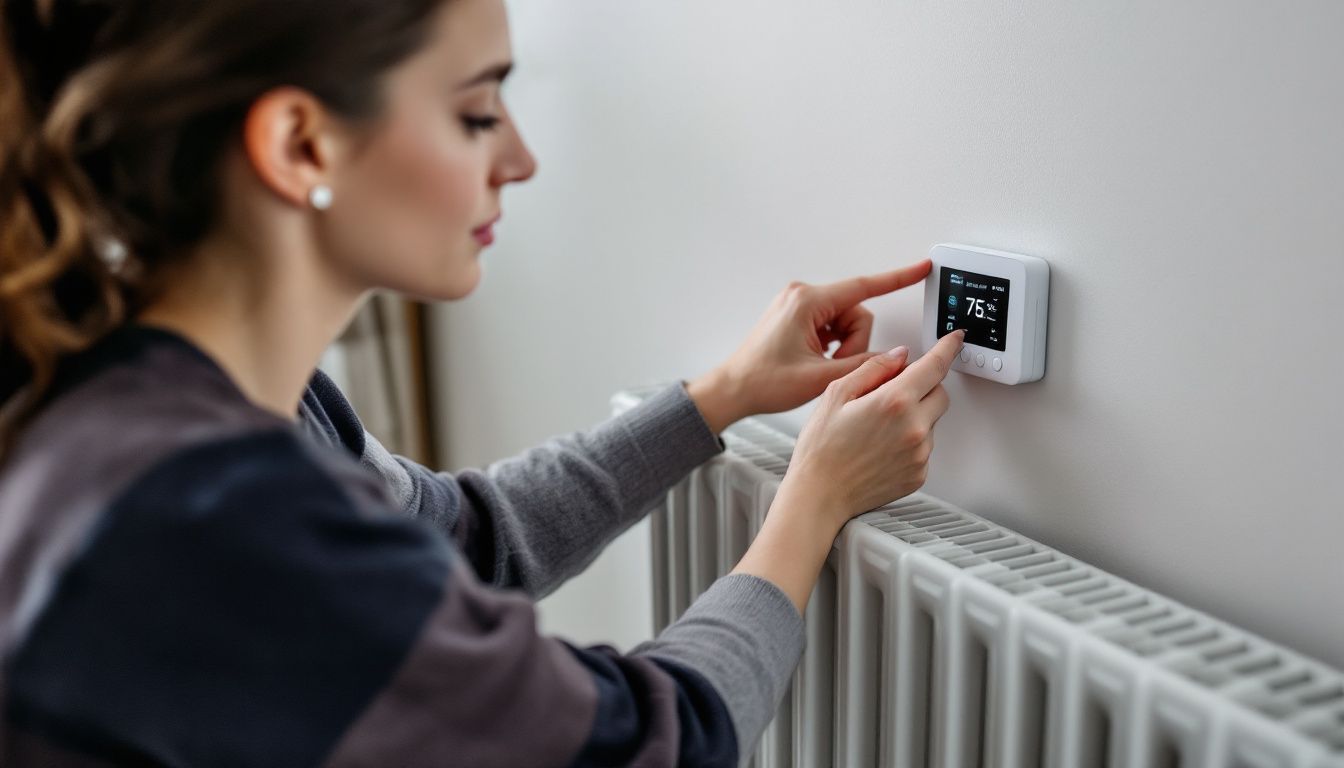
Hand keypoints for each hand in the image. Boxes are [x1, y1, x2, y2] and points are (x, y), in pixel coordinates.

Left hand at [687, 260, 932, 432]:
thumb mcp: (821, 378)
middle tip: (833, 366)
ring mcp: (798, 305)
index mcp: (807, 302)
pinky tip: (814, 361)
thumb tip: (894, 357)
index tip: (921, 268)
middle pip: (855, 313)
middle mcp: (802, 296)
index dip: (898, 278)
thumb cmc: (762, 381)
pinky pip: (831, 325)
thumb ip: (864, 364)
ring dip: (842, 346)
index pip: (865, 286)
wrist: (732, 389)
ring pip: (845, 321)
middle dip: (853, 343)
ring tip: (819, 366)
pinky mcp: (796, 316)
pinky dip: (831, 345)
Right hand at [779, 328, 963, 530]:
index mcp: (894, 402)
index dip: (947, 348)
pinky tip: (880, 448)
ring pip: (931, 421)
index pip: (934, 366)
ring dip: (915, 417)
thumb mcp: (836, 395)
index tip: (955, 340)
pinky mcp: (919, 474)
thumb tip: (899, 356)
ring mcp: (919, 454)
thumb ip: (873, 369)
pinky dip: (909, 442)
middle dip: (923, 387)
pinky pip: (924, 448)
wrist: (819, 495)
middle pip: (940, 393)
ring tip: (876, 430)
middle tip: (891, 395)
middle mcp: (914, 428)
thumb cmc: (821, 449)